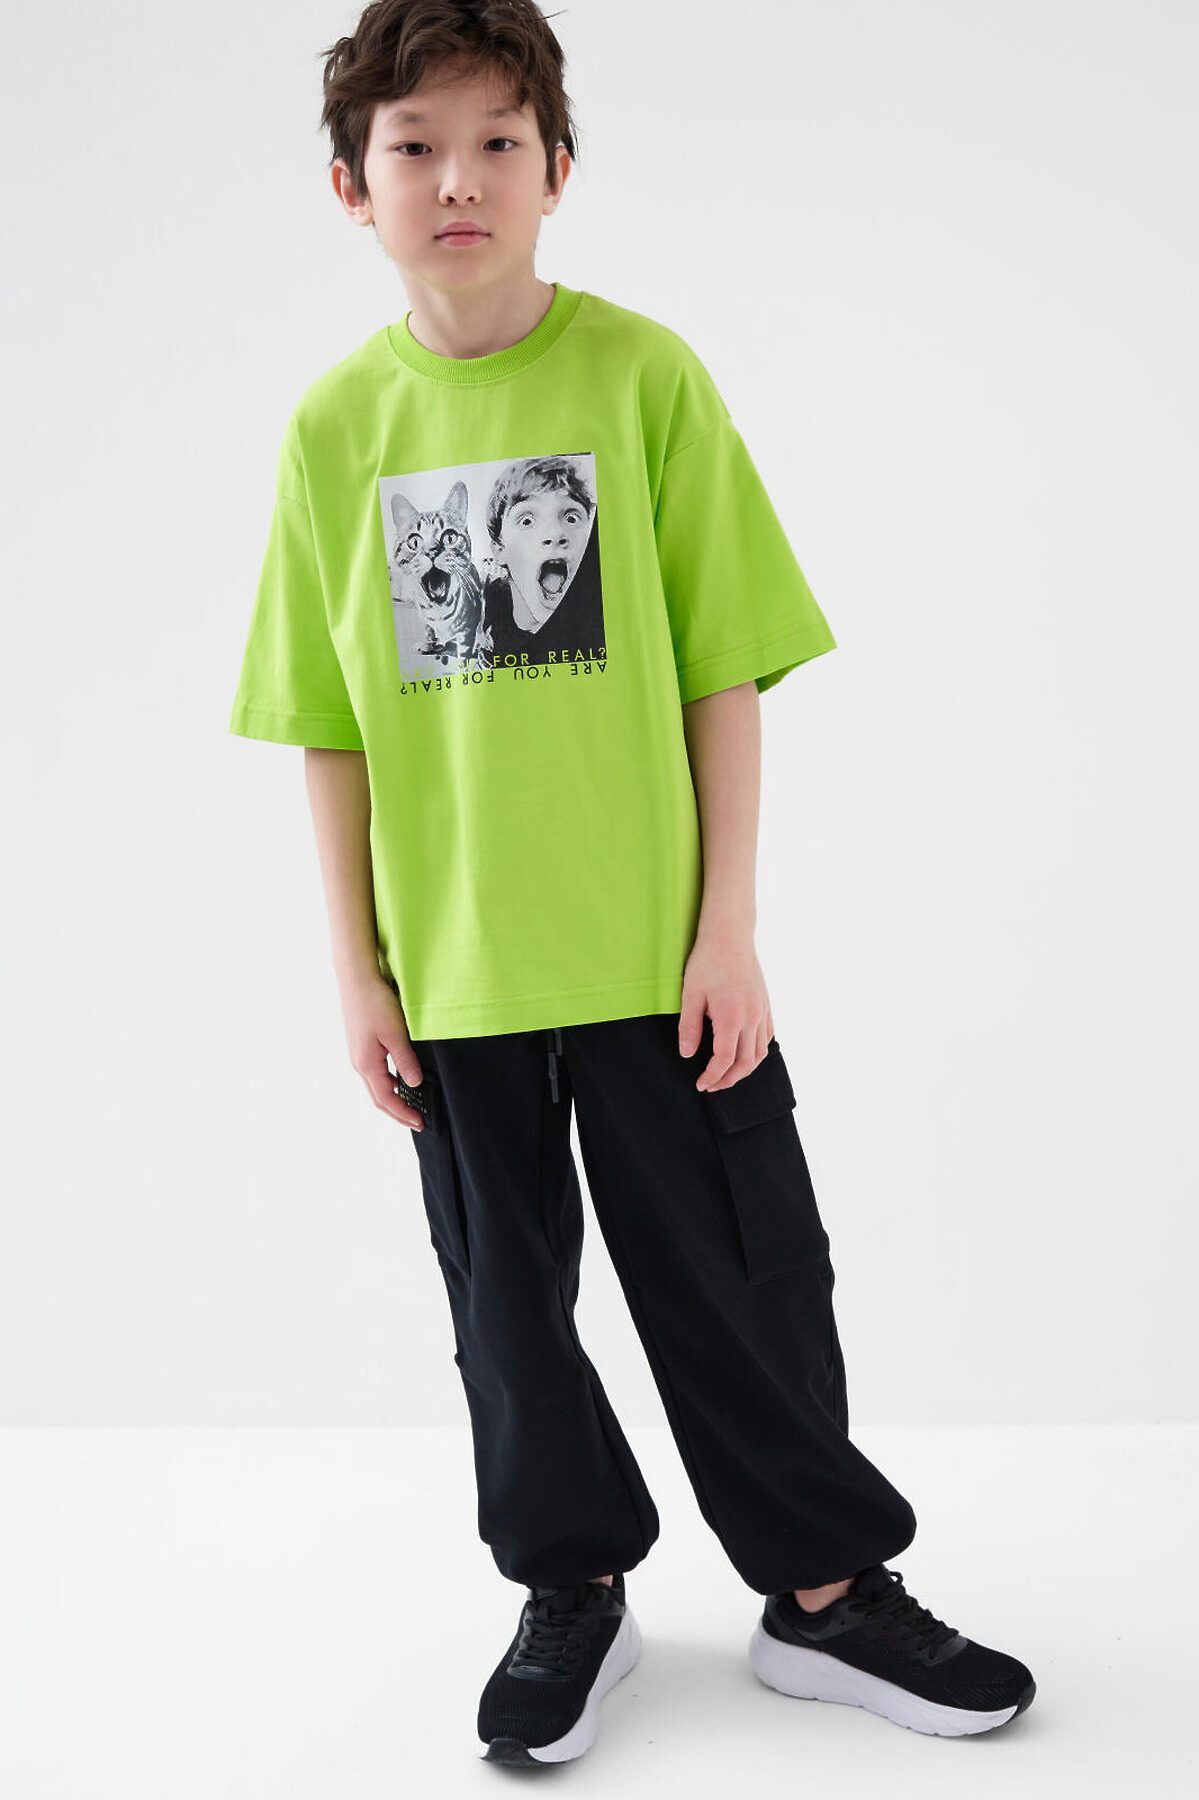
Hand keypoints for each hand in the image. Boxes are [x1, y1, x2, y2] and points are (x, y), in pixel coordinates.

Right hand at [339, 974, 426, 1129]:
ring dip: (392, 1099)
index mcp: (367, 1064)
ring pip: (376, 1086)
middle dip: (397, 1112)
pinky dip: (387, 1084)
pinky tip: (399, 1080)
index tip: (420, 1123)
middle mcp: (359, 1063)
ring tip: (410, 1105)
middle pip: (378, 1098)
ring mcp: (358, 1055)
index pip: (386, 1099)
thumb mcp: (396, 1034)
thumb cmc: (375, 1003)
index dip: (403, 1114)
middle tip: (416, 1121)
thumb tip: (414, 1084)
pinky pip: (375, 1073)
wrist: (357, 979)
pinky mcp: (361, 1046)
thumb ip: (405, 1061)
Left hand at [679, 926, 773, 1091]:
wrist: (730, 936)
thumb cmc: (707, 961)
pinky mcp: (765, 1004)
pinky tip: (745, 1053)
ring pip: (760, 1053)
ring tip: (728, 1074)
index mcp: (731, 1018)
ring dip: (745, 1069)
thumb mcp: (691, 994)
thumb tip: (687, 1054)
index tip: (701, 1084)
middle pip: (746, 1063)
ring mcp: (762, 1011)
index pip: (724, 1060)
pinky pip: (767, 1037)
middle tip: (712, 1085)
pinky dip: (758, 1051)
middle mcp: (751, 1018)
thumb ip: (689, 1027)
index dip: (712, 1077)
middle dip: (729, 1079)